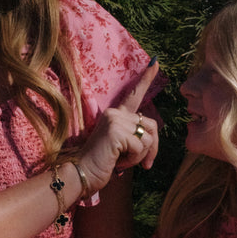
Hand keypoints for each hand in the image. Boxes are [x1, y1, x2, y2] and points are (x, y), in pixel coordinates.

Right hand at [78, 61, 159, 192]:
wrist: (80, 174)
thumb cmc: (100, 165)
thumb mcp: (120, 148)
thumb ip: (134, 137)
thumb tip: (153, 138)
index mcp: (115, 116)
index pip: (133, 96)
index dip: (146, 80)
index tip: (156, 63)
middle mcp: (115, 113)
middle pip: (152, 126)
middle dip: (153, 148)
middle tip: (145, 165)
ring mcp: (115, 120)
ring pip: (148, 138)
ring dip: (140, 156)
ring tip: (123, 162)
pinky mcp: (116, 132)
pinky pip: (140, 147)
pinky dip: (134, 160)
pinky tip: (119, 163)